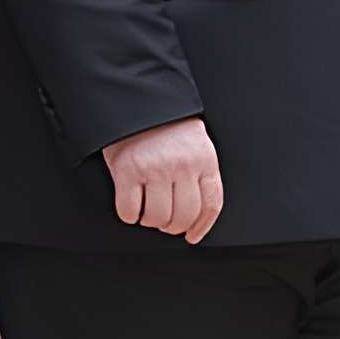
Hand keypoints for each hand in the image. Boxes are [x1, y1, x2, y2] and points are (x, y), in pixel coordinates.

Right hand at [104, 116, 222, 243]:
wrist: (140, 102)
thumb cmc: (170, 127)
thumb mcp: (198, 146)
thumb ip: (200, 174)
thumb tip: (198, 214)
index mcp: (205, 160)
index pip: (211, 204)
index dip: (202, 226)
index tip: (193, 236)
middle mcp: (182, 166)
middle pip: (183, 216)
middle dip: (173, 227)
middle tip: (165, 223)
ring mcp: (155, 169)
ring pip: (157, 217)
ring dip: (150, 221)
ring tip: (147, 211)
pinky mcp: (127, 171)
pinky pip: (129, 210)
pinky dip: (129, 215)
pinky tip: (131, 206)